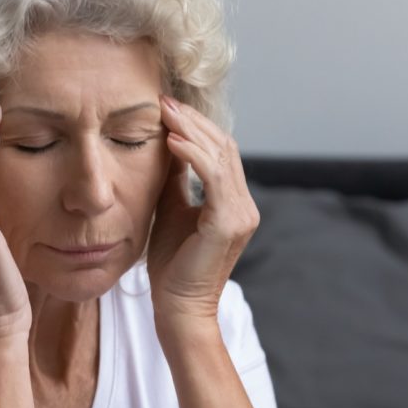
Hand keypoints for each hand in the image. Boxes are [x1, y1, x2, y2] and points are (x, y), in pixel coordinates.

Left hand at [146, 94, 259, 324]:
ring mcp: (241, 214)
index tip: (165, 107)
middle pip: (224, 147)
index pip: (220, 152)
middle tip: (163, 100)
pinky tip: (170, 141)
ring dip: (190, 131)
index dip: (195, 126)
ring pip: (220, 157)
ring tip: (164, 112)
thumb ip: (174, 180)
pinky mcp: (229, 223)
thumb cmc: (172, 265)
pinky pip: (213, 178)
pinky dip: (191, 155)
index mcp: (233, 202)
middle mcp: (244, 205)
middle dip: (192, 121)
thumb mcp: (171, 210)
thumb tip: (166, 144)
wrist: (177, 307)